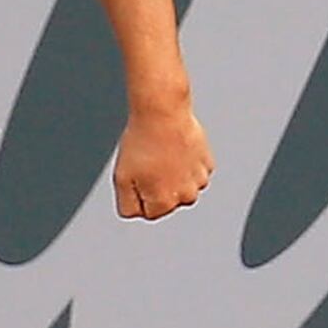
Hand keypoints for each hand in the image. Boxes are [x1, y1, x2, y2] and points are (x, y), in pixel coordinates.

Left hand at [111, 103, 212, 220]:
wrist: (162, 112)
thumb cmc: (141, 142)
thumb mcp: (120, 179)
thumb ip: (127, 206)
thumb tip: (135, 214)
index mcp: (164, 203)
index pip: (147, 212)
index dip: (138, 192)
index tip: (137, 174)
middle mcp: (186, 196)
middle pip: (167, 200)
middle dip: (157, 186)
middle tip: (149, 162)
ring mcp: (199, 180)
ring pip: (182, 185)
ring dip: (173, 175)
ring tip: (162, 153)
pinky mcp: (207, 163)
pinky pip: (193, 170)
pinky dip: (185, 162)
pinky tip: (175, 147)